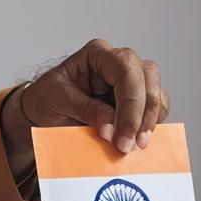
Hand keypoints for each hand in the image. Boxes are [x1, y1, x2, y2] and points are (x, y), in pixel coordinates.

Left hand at [13, 38, 170, 154]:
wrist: (43, 112)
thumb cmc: (47, 97)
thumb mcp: (57, 98)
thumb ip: (85, 108)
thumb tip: (111, 124)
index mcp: (97, 54)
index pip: (125, 69)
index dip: (129, 102)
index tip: (122, 133)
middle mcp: (119, 63)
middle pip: (147, 79)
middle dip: (141, 114)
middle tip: (129, 144)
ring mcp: (131, 81)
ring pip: (157, 95)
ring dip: (149, 123)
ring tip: (132, 146)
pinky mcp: (137, 101)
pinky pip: (156, 111)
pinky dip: (150, 127)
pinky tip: (136, 141)